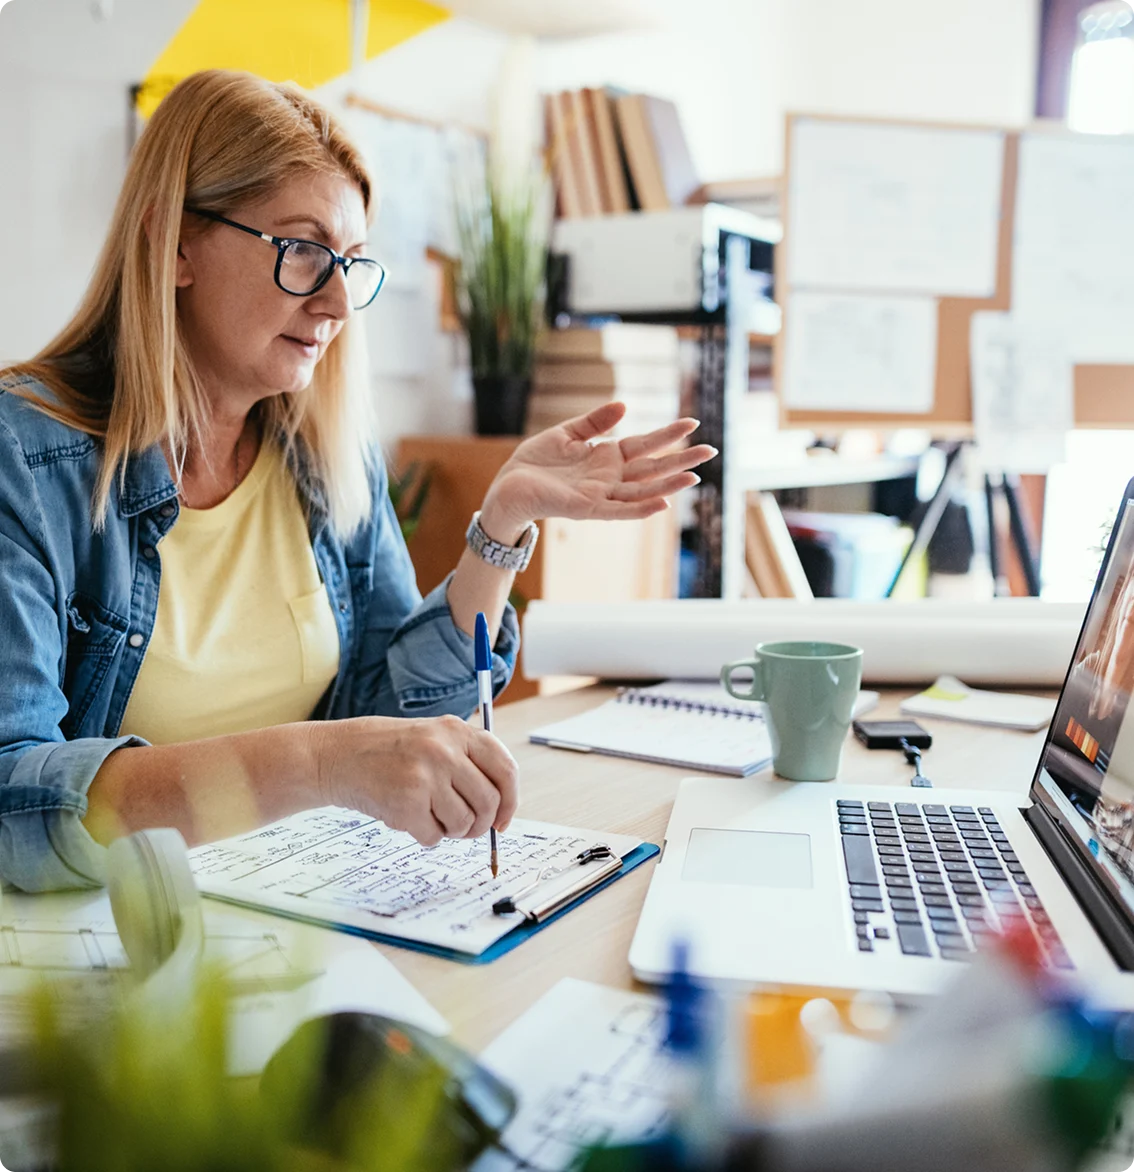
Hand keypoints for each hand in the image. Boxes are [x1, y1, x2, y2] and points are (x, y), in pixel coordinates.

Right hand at [314, 715, 518, 846]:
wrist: (336, 755)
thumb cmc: (389, 751)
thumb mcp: (434, 738)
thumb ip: (468, 762)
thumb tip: (502, 808)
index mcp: (457, 731)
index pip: (506, 769)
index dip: (511, 801)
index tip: (503, 820)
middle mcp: (445, 751)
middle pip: (488, 803)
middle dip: (480, 824)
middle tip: (464, 828)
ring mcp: (426, 777)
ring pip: (463, 824)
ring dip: (450, 830)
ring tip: (429, 816)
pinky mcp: (406, 803)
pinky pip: (434, 836)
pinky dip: (425, 835)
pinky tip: (407, 817)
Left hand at [479, 402, 716, 539]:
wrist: (508, 485)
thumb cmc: (535, 462)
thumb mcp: (567, 433)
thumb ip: (596, 422)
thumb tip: (625, 406)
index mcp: (607, 458)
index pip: (645, 445)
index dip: (668, 435)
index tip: (693, 424)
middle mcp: (609, 478)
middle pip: (652, 468)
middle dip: (681, 460)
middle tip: (711, 451)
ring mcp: (601, 495)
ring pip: (642, 491)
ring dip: (669, 485)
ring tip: (695, 477)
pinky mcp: (587, 509)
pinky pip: (619, 510)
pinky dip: (641, 508)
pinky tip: (663, 503)